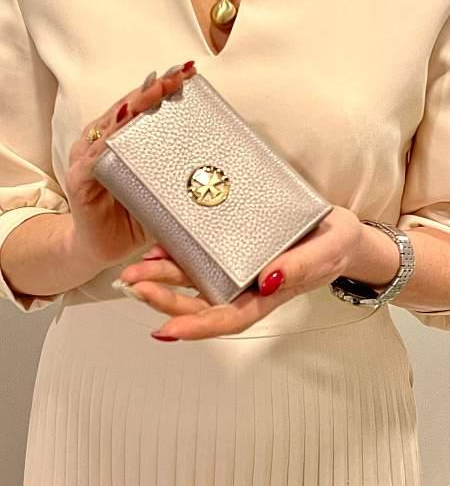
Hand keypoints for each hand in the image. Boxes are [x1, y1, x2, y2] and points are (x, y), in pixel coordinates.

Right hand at [64, 61, 196, 270]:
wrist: (103, 248)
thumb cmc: (133, 217)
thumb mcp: (163, 192)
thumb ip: (178, 175)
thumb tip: (221, 165)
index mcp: (123, 142)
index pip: (143, 109)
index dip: (163, 90)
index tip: (187, 74)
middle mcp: (103, 143)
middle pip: (128, 109)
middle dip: (152, 90)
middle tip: (177, 75)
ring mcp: (88, 159)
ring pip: (110, 125)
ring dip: (132, 107)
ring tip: (154, 90)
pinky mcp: (79, 180)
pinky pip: (93, 158)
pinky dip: (107, 142)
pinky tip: (122, 126)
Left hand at [118, 205, 363, 339]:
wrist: (337, 230)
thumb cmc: (336, 244)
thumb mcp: (327, 252)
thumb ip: (302, 267)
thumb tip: (268, 281)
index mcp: (269, 295)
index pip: (229, 318)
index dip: (198, 327)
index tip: (168, 329)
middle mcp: (247, 286)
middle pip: (201, 303)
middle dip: (166, 299)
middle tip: (136, 286)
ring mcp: (238, 268)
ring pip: (195, 281)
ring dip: (163, 278)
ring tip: (135, 271)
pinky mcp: (233, 248)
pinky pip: (201, 256)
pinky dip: (178, 255)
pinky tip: (159, 248)